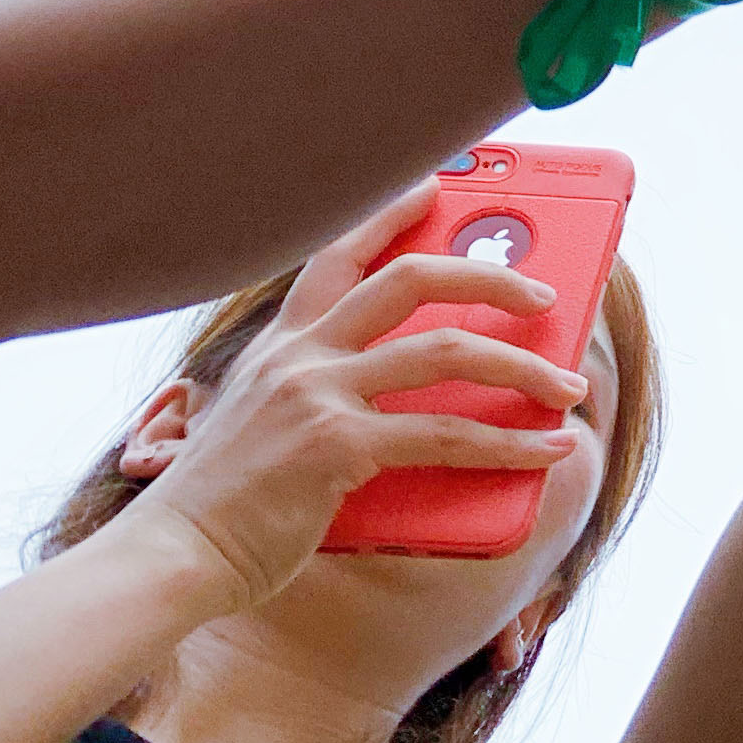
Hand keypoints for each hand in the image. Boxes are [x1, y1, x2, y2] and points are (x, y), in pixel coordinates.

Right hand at [111, 190, 583, 610]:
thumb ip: (324, 397)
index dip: (391, 214)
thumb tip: (417, 403)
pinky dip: (510, 443)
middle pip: (412, 279)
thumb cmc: (223, 503)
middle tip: (543, 297)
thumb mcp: (265, 424)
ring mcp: (318, 394)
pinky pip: (447, 434)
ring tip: (569, 388)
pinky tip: (547, 449)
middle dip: (491, 279)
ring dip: (524, 369)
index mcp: (280, 344)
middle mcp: (299, 354)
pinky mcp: (337, 446)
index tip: (436, 185)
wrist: (172, 557)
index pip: (339, 255)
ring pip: (448, 351)